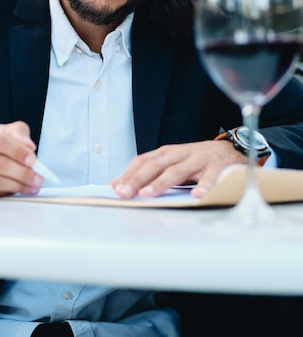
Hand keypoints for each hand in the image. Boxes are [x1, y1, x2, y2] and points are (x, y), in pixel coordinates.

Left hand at [111, 140, 246, 198]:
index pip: (143, 161)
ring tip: (148, 194)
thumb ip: (150, 173)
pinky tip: (196, 196)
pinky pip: (210, 178)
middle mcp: (180, 154)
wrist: (231, 151)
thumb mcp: (173, 163)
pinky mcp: (217, 167)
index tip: (116, 188)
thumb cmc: (196, 161)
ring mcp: (199, 159)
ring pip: (177, 171)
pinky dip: (204, 187)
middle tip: (125, 193)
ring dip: (161, 183)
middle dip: (138, 179)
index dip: (129, 174)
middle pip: (155, 165)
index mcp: (167, 153)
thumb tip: (119, 184)